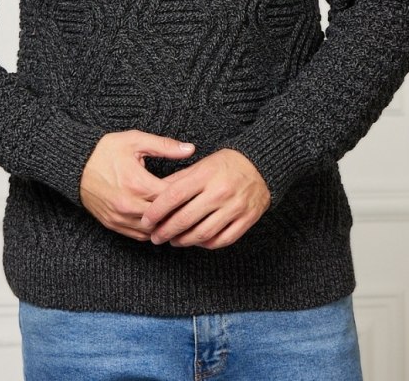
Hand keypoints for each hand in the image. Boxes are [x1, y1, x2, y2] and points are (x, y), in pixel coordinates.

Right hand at [79, 130, 195, 240]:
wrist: (75, 163)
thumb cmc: (105, 150)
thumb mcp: (135, 140)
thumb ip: (165, 146)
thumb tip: (190, 149)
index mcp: (137, 183)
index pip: (171, 197)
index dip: (185, 194)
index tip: (192, 188)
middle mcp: (128, 205)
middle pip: (164, 218)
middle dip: (177, 211)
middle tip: (188, 203)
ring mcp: (119, 217)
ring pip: (152, 231)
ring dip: (164, 224)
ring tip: (175, 213)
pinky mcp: (112, 224)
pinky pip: (137, 236)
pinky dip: (150, 230)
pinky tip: (157, 220)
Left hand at [139, 148, 270, 249]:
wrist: (262, 166)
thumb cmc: (227, 164)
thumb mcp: (202, 165)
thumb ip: (179, 179)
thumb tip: (155, 195)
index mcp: (206, 175)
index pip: (174, 196)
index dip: (157, 211)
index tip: (146, 220)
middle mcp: (220, 191)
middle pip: (186, 218)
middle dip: (166, 231)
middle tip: (155, 237)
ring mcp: (234, 207)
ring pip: (203, 233)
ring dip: (184, 240)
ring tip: (173, 241)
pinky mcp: (246, 220)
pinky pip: (222, 240)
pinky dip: (206, 244)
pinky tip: (197, 242)